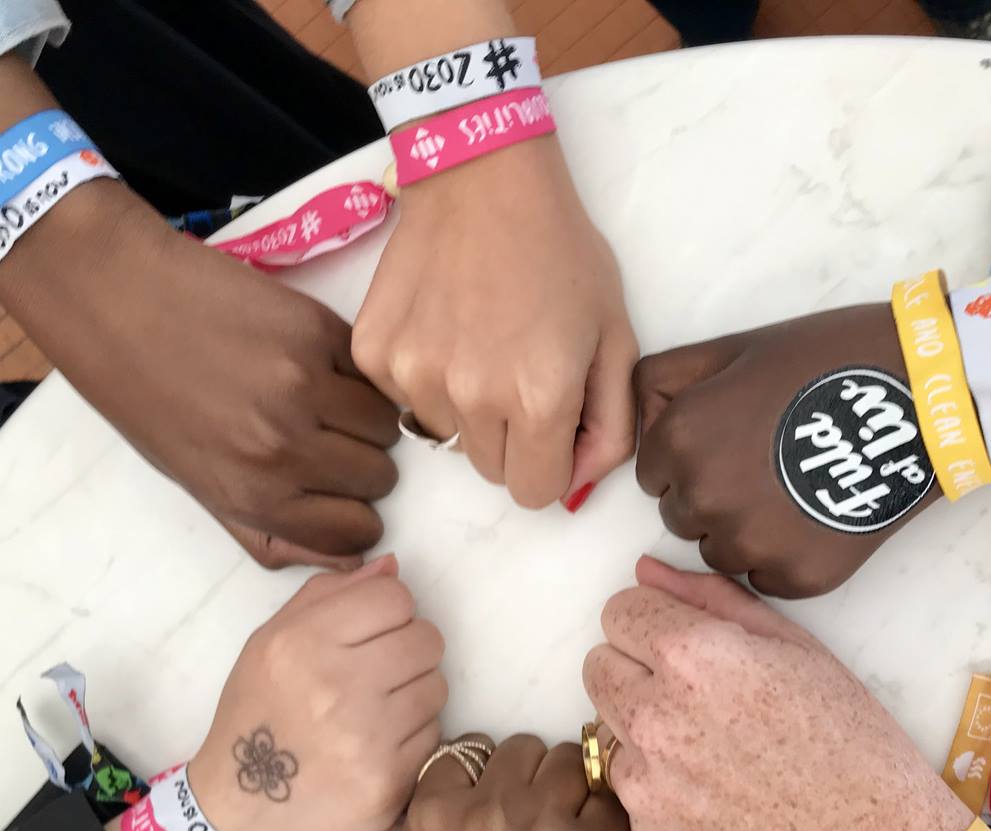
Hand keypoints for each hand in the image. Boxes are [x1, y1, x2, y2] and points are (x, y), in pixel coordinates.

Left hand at [0, 182, 400, 568]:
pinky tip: (312, 360)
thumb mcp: (197, 485)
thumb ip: (270, 533)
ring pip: (387, 424)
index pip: (357, 533)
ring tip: (320, 396)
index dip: (352, 512)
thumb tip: (347, 563)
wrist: (114, 300)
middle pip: (379, 478)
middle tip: (320, 435)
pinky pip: (370, 371)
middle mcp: (282, 449)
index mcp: (251, 497)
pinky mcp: (315, 331)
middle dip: (358, 462)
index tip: (336, 491)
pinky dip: (354, 371)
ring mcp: (304, 387)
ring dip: (363, 415)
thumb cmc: (146, 397)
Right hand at [185, 556, 445, 830]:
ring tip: (374, 712)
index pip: (394, 597)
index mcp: (301, 644)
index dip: (389, 612)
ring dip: (413, 694)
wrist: (239, 817)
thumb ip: (327, 596)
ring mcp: (367, 738)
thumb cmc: (256, 720)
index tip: (372, 633)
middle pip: (427, 638)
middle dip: (408, 651)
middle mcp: (336, 686)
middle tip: (378, 674)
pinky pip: (433, 734)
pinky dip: (411, 737)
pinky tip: (376, 747)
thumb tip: (391, 567)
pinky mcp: (391, 781)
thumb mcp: (268, 646)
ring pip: (437, 685)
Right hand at [353, 139, 637, 509]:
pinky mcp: (375, 354)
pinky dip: (425, 377)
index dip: (551, 463)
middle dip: (512, 439)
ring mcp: (414, 376)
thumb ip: (611, 424)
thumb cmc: (560, 254)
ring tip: (481, 341)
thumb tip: (578, 481)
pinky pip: (405, 400)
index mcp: (539, 397)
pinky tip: (444, 325)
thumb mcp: (615, 337)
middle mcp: (472, 397)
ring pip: (447, 438)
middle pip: (491, 471)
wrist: (482, 178)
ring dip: (466, 408)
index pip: (536, 493)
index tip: (553, 424)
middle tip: (519, 372)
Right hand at [372, 735, 632, 830]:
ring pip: (571, 761)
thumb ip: (395, 830)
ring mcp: (550, 829)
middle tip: (529, 822)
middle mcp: (490, 813)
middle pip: (522, 749)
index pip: (466, 751)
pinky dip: (603, 820)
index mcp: (434, 820)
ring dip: (569, 787)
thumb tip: (421, 774)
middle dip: (527, 777)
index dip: (481, 775)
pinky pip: (609, 801)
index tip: (492, 805)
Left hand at [582, 556, 970, 830]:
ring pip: (609, 732)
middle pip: (598, 668)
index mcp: (691, 657)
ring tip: (713, 751)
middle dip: (637, 671)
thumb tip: (647, 573)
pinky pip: (631, 797)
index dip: (655, 622)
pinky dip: (663, 794)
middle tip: (699, 697)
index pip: (618, 611)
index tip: (686, 644)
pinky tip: (719, 799)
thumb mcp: (796, 647)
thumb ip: (709, 600)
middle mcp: (654, 718)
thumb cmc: (851, 740)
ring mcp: (645, 787)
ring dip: (644, 733)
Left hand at [635, 304, 941, 597]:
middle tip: (765, 462)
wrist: (921, 397)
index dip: (689, 455)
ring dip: (742, 530)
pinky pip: (765, 578)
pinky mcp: (797, 577)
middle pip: (680, 517)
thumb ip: (664, 383)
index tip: (730, 439)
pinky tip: (815, 516)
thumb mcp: (733, 349)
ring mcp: (751, 543)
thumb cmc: (826, 360)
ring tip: (791, 489)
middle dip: (710, 494)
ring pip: (719, 553)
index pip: (652, 474)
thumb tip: (641, 429)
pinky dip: (783, 555)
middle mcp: (706, 497)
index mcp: (682, 438)